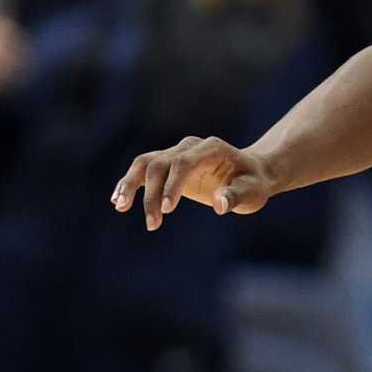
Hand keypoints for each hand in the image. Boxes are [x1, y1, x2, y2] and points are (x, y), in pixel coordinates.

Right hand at [111, 137, 273, 229]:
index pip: (183, 162)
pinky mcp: (168, 165)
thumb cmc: (253, 184)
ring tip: (120, 207)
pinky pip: (144, 171)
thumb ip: (236, 196)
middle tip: (152, 224)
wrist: (250, 174)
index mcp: (211, 148)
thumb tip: (220, 205)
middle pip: (159, 163)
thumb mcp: (253, 192)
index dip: (173, 184)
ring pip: (145, 164)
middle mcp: (189, 147)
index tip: (168, 210)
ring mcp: (176, 153)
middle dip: (152, 194)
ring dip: (131, 185)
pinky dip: (130, 184)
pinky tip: (118, 201)